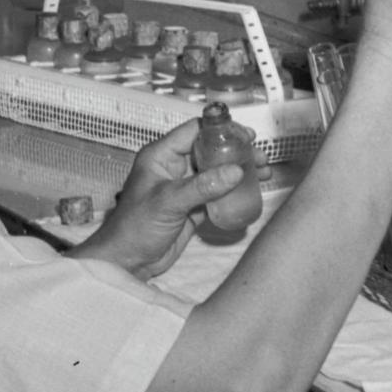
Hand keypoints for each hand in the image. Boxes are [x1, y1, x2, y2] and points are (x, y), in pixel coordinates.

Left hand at [67, 119, 250, 279]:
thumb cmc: (135, 227)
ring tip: (264, 173)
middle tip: (260, 157)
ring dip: (239, 172)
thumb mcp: (168, 202)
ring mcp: (184, 188)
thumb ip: (202, 186)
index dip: (220, 129)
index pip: (194, 132)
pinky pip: (217, 194)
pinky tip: (251, 192)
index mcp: (161, 156)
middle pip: (210, 151)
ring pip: (216, 172)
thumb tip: (236, 171)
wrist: (127, 262)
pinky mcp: (192, 208)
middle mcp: (173, 168)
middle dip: (237, 152)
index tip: (245, 134)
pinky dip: (234, 192)